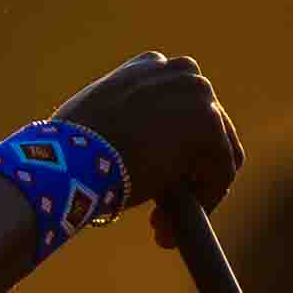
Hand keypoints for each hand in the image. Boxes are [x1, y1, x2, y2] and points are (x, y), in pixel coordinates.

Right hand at [64, 52, 242, 241]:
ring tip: (163, 225)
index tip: (158, 183)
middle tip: (159, 211)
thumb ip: (127, 119)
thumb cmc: (71, 147)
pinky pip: (221, 173)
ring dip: (195, 192)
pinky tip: (170, 227)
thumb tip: (137, 145)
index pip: (182, 109)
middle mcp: (182, 73)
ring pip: (216, 154)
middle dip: (188, 174)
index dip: (174, 151)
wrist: (71, 158)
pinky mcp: (210, 127)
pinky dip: (203, 202)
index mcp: (153, 65)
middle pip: (207, 129)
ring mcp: (199, 96)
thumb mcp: (100, 116)